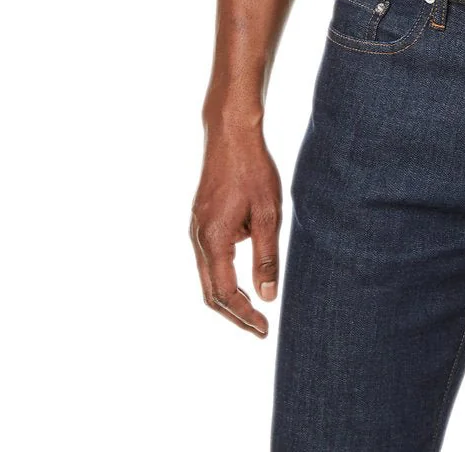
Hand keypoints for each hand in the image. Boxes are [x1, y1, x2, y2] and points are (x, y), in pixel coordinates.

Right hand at [190, 129, 282, 336]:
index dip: (244, 316)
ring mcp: (196, 228)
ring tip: (254, 307)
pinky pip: (209, 258)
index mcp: (214, 240)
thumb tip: (266, 297)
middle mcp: (198, 238)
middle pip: (210, 292)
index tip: (264, 329)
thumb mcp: (267, 214)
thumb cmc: (252, 171)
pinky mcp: (200, 219)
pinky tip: (245, 273)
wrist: (230, 135)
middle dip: (234, 314)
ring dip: (229, 296)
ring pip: (207, 276)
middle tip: (258, 327)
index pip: (225, 294)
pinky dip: (224, 275)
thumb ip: (266, 256)